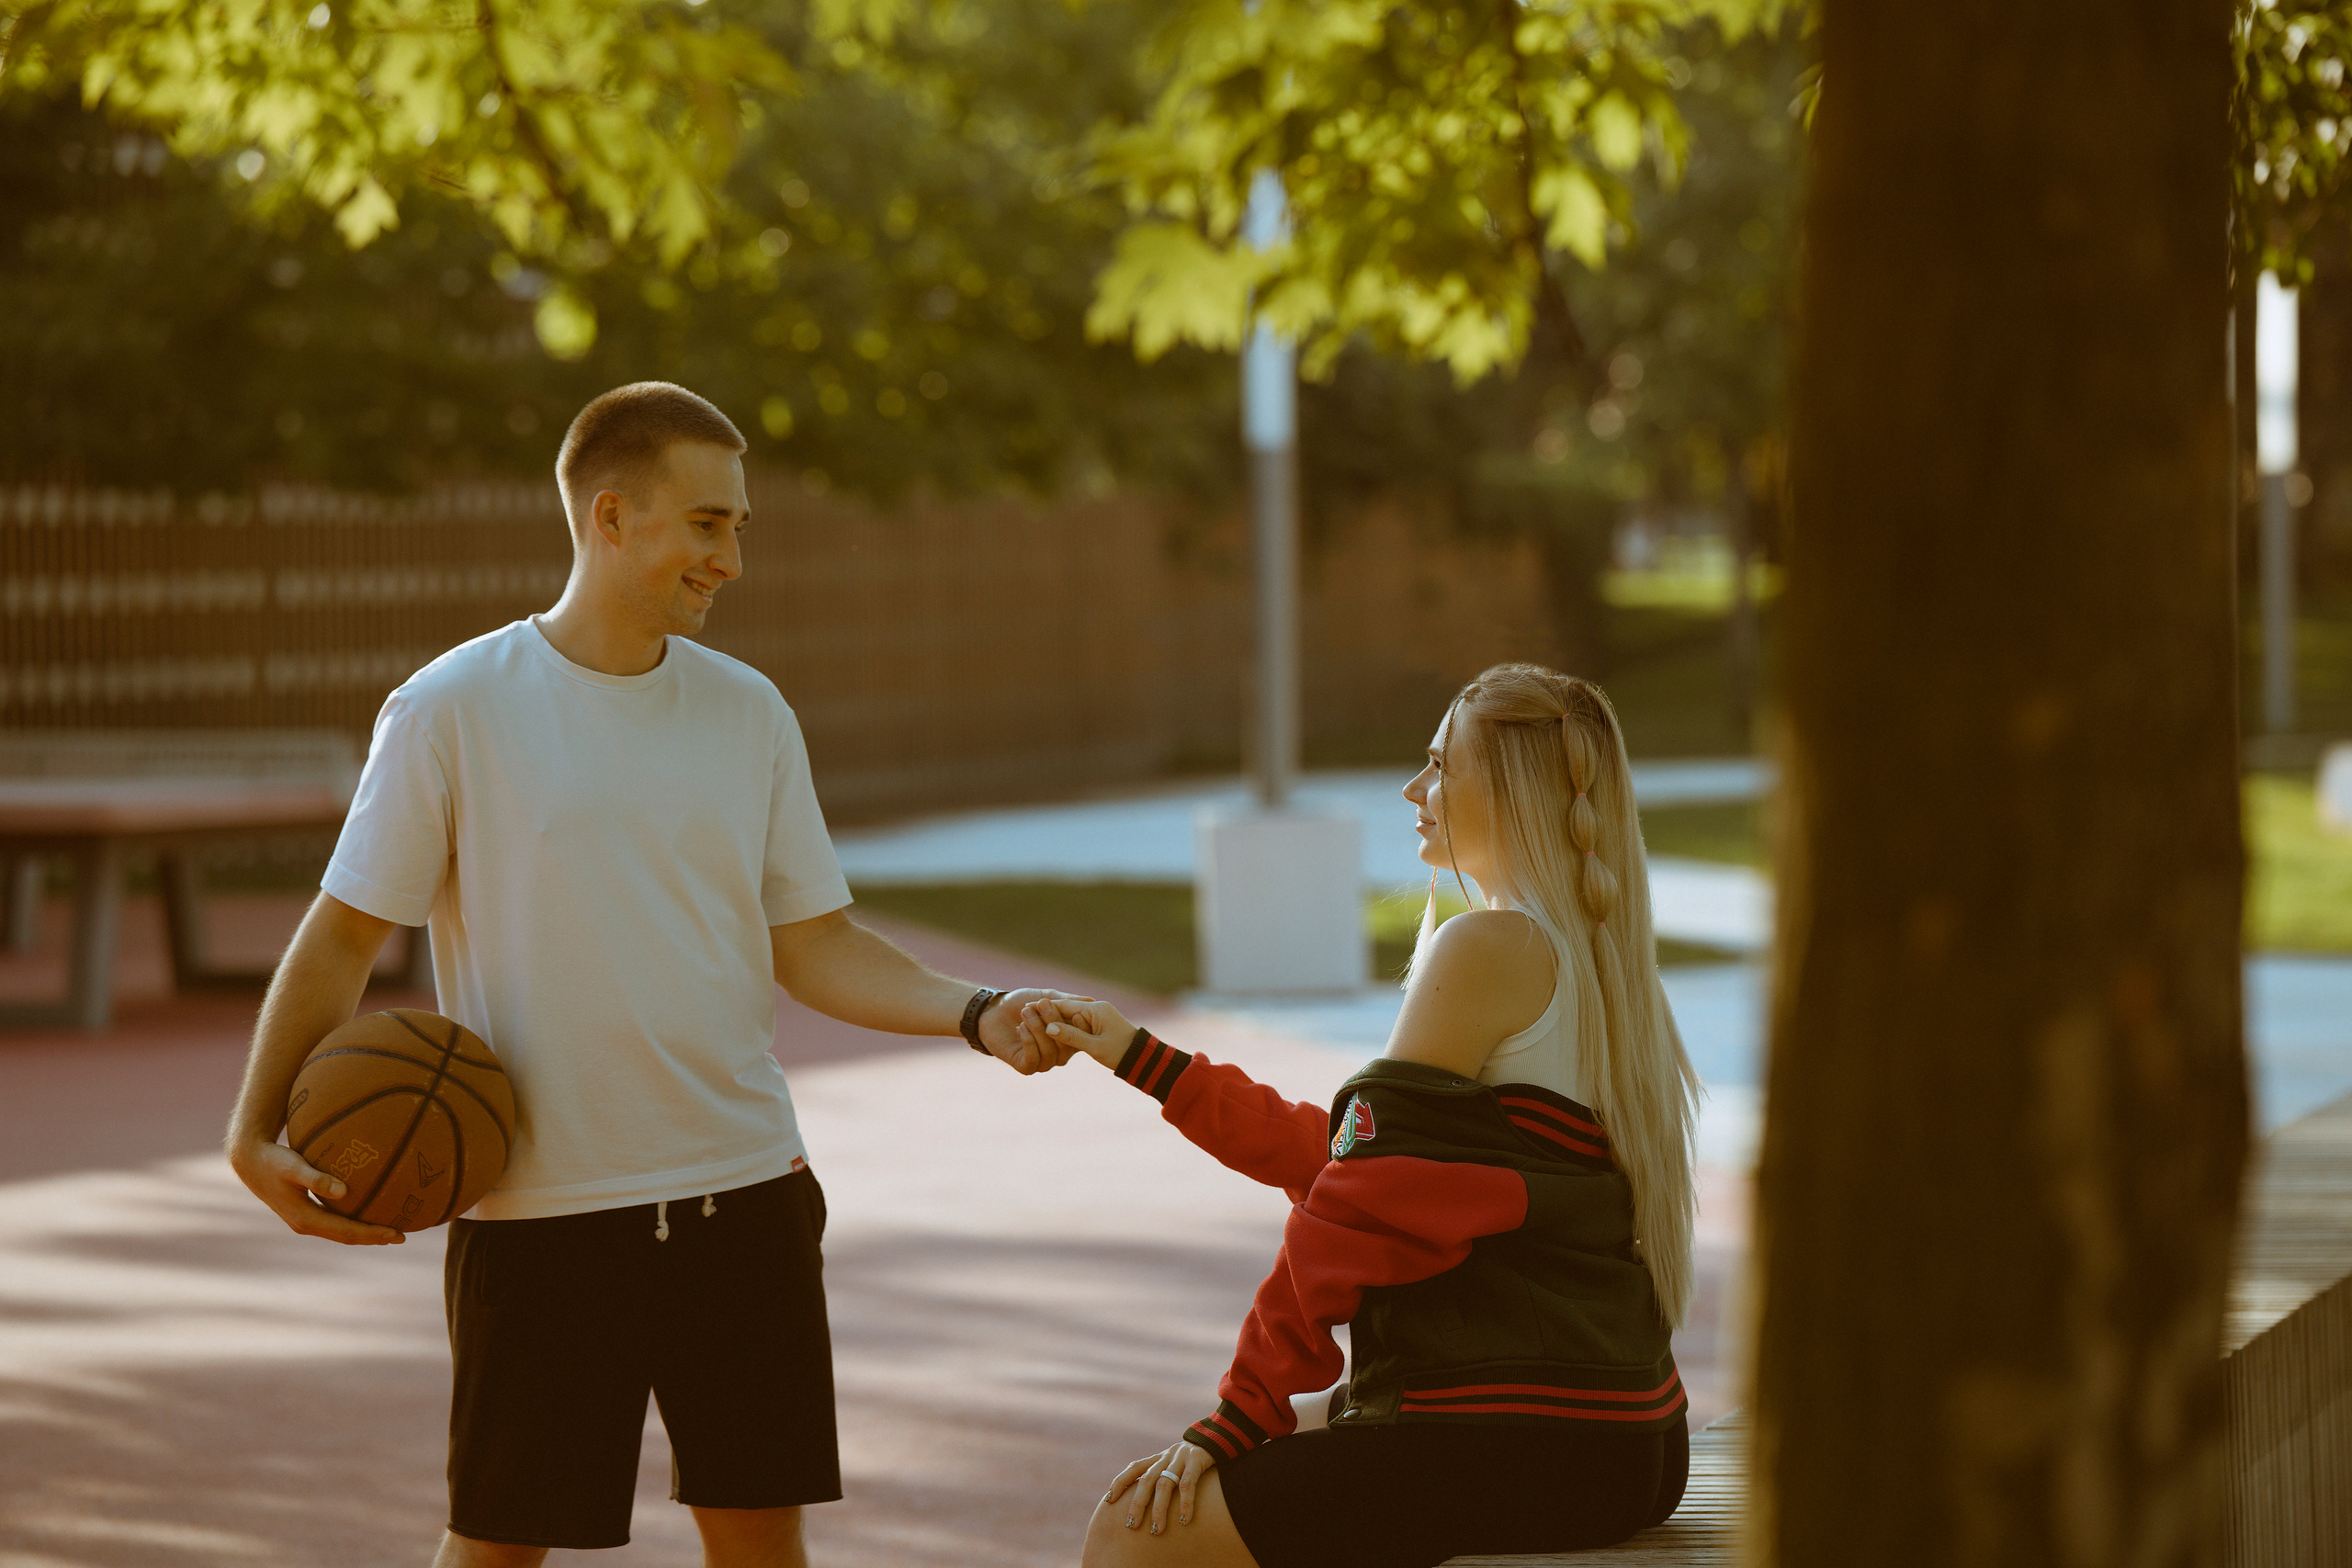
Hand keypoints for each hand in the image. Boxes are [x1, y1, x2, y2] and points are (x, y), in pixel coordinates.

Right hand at [227, 1138, 405, 1245]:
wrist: (250, 1162)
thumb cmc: (274, 1161)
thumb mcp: (294, 1167)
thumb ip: (317, 1178)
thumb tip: (344, 1190)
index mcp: (305, 1218)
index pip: (347, 1231)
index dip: (373, 1233)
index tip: (396, 1232)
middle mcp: (306, 1224)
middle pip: (347, 1237)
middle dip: (375, 1237)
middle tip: (403, 1236)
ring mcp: (304, 1221)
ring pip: (341, 1232)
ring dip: (366, 1233)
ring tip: (391, 1231)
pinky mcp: (304, 1212)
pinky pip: (335, 1222)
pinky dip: (353, 1223)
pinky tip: (367, 1215)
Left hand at [977, 987, 1085, 1073]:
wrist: (993, 1011)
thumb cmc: (1020, 1003)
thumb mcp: (1045, 997)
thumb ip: (1066, 1001)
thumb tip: (1092, 1002)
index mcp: (1068, 1036)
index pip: (1081, 1036)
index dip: (1080, 1026)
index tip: (1074, 1012)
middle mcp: (1059, 1052)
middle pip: (1067, 1045)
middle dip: (1055, 1023)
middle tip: (1042, 1004)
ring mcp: (1043, 1061)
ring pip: (1050, 1053)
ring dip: (1038, 1030)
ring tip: (1026, 1012)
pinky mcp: (1026, 1067)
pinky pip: (1034, 1059)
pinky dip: (1029, 1041)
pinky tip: (1021, 1027)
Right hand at [1024, 996, 1135, 1069]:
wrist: (1142, 1058)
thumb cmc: (1120, 1053)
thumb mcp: (1094, 1046)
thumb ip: (1071, 1036)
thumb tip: (1049, 1028)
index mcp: (1095, 1010)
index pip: (1064, 1005)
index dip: (1045, 1008)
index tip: (1027, 1008)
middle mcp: (1096, 1009)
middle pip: (1066, 1009)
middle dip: (1047, 1013)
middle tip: (1025, 1013)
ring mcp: (1098, 1016)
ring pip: (1070, 1017)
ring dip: (1055, 1020)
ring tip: (1033, 1021)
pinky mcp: (1098, 1025)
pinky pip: (1077, 1024)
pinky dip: (1065, 1027)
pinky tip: (1052, 1031)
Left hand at [1105, 1440, 1214, 1533]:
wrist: (1220, 1436)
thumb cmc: (1194, 1458)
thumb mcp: (1175, 1464)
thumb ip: (1162, 1476)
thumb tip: (1146, 1500)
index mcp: (1159, 1458)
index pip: (1134, 1468)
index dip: (1120, 1482)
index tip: (1108, 1500)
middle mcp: (1166, 1456)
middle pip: (1146, 1481)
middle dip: (1137, 1504)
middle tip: (1131, 1525)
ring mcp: (1181, 1458)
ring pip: (1165, 1484)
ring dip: (1159, 1509)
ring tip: (1156, 1530)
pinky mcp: (1197, 1460)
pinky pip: (1189, 1484)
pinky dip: (1185, 1503)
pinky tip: (1184, 1520)